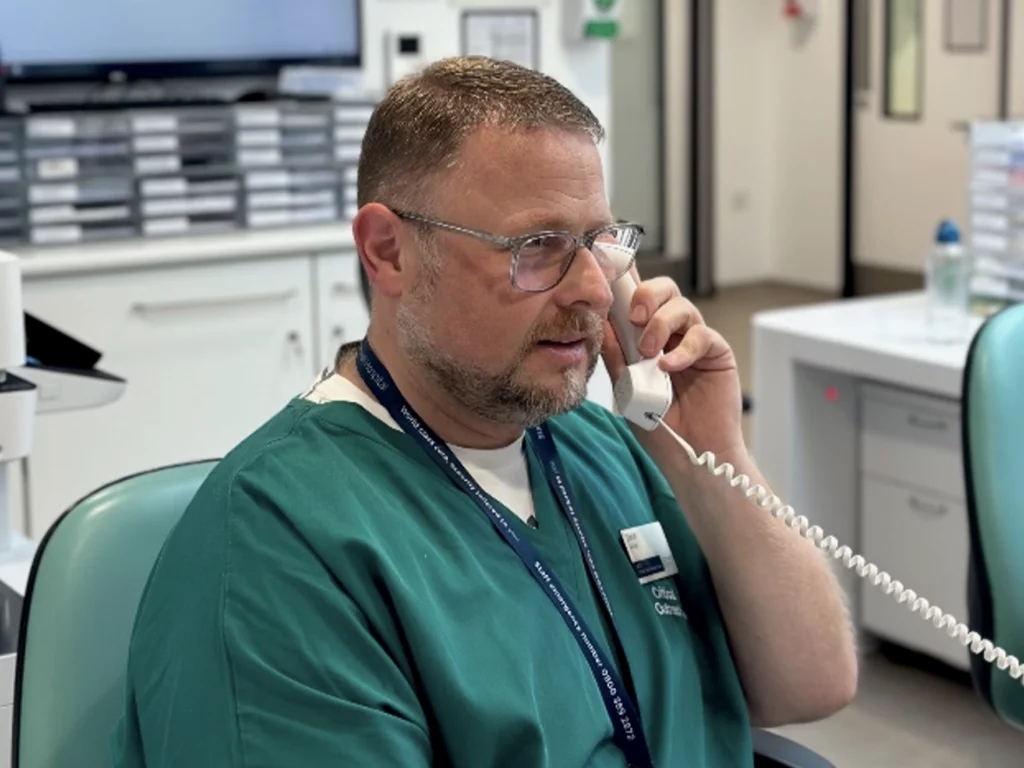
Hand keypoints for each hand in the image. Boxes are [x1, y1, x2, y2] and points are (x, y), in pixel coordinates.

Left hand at [600, 272, 744, 461]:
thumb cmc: (659, 427)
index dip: (625, 284)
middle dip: (646, 296)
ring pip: (682, 306)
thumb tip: (598, 322)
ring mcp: (693, 341)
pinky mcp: (717, 353)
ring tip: (649, 353)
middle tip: (633, 318)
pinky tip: (670, 366)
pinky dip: (683, 348)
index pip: (636, 300)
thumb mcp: (625, 388)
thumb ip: (615, 355)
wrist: (690, 455)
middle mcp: (670, 334)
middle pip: (663, 290)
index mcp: (645, 337)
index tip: (609, 280)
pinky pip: (702, 335)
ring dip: (660, 323)